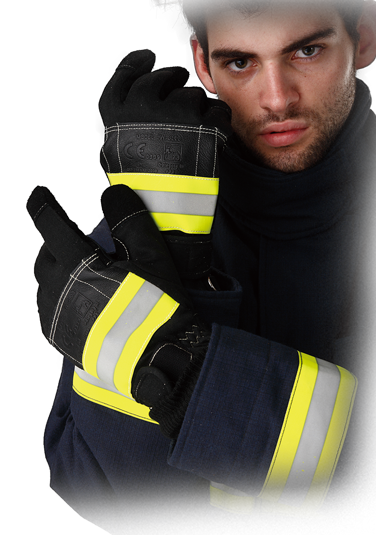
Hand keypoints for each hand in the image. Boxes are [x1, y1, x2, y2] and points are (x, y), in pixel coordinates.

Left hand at [27, 184, 209, 436]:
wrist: (157, 361)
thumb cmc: (157, 311)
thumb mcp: (152, 258)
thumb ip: (130, 221)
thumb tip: (114, 194)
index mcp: (77, 265)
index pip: (50, 225)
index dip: (42, 206)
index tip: (38, 197)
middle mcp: (57, 289)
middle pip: (45, 254)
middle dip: (58, 243)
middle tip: (83, 243)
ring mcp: (56, 316)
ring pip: (45, 282)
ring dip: (59, 270)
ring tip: (86, 273)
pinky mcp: (60, 338)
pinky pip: (48, 309)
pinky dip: (59, 296)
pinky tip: (81, 299)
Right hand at [98, 50, 232, 282]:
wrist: (166, 215)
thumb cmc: (141, 191)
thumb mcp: (116, 153)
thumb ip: (125, 124)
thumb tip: (134, 102)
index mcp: (118, 113)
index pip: (127, 74)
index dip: (136, 63)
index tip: (146, 59)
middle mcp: (146, 106)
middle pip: (163, 79)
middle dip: (173, 83)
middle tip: (180, 98)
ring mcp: (178, 113)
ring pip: (194, 95)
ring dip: (198, 110)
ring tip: (193, 138)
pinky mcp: (206, 124)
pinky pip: (218, 110)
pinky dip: (218, 123)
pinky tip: (210, 139)